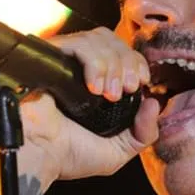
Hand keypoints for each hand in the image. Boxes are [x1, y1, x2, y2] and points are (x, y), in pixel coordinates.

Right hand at [19, 27, 160, 180]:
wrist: (41, 155)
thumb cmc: (70, 155)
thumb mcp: (119, 151)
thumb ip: (144, 132)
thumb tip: (154, 102)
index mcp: (97, 83)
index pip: (123, 53)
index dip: (136, 63)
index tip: (140, 84)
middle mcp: (80, 68)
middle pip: (113, 40)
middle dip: (127, 63)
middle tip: (125, 90)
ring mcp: (65, 60)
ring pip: (99, 38)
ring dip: (111, 65)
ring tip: (107, 94)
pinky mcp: (50, 55)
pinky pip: (80, 43)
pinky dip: (94, 62)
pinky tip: (93, 87)